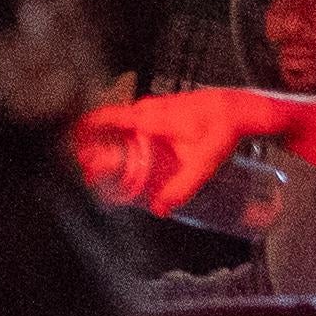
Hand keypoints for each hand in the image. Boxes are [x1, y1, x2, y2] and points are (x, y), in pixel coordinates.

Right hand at [67, 87, 276, 211]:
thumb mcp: (203, 162)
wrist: (243, 108)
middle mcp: (150, 108)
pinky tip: (137, 152)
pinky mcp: (169, 110)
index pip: (107, 117)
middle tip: (89, 164)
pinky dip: (130, 135)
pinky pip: (140, 120)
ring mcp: (159, 106)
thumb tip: (160, 208)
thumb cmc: (223, 127)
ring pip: (127, 121)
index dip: (86, 130)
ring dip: (114, 139)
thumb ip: (181, 187)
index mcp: (151, 117)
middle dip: (97, 142)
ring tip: (109, 161)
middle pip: (112, 122)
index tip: (72, 143)